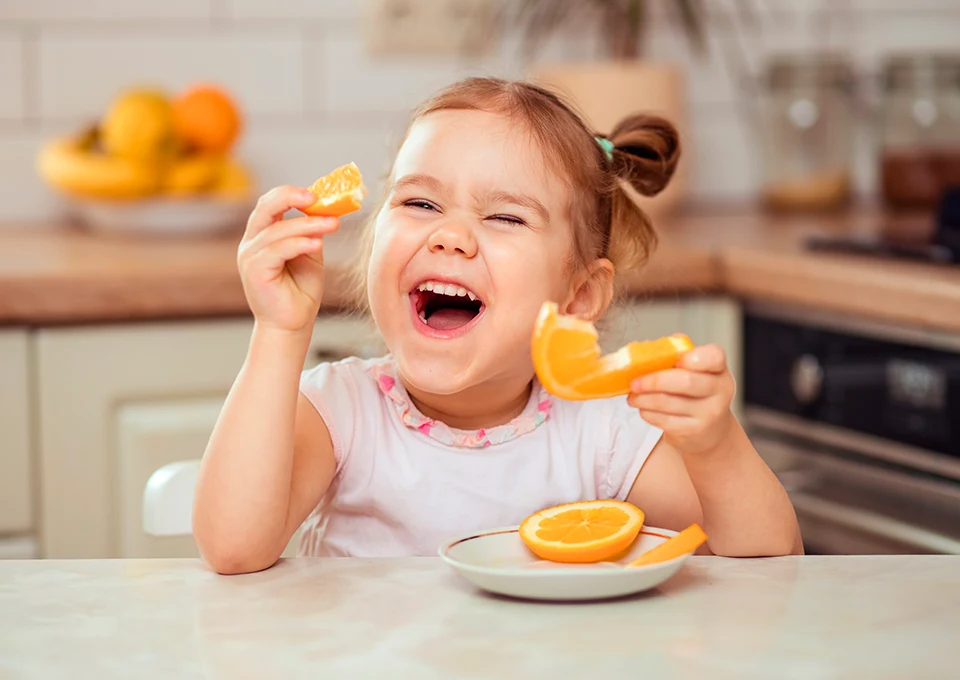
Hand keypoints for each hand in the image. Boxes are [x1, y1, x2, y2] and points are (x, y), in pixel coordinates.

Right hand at [237, 186, 339, 332]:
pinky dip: (298, 243)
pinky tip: (316, 243)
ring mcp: (250, 256)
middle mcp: (252, 242)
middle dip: (290, 197)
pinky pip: (277, 251)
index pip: (270, 203)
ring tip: (332, 224)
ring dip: (307, 225)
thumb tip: (326, 209)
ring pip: (277, 230)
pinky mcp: (255, 272)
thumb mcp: (309, 254)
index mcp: (262, 235)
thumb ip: (311, 232)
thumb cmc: (300, 290)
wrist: (292, 323)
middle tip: (316, 197)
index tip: (318, 193)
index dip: (291, 194)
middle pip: (265, 207)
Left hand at [628, 343, 735, 455]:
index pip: (714, 356)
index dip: (695, 356)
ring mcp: (708, 414)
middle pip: (685, 381)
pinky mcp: (693, 431)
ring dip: (643, 398)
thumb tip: (650, 347)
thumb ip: (677, 355)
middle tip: (635, 382)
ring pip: (668, 402)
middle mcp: (719, 391)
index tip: (676, 360)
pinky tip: (643, 408)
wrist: (710, 431)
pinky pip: (663, 420)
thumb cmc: (696, 394)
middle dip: (654, 380)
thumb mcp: (696, 372)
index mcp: (719, 369)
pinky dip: (647, 413)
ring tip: (633, 395)